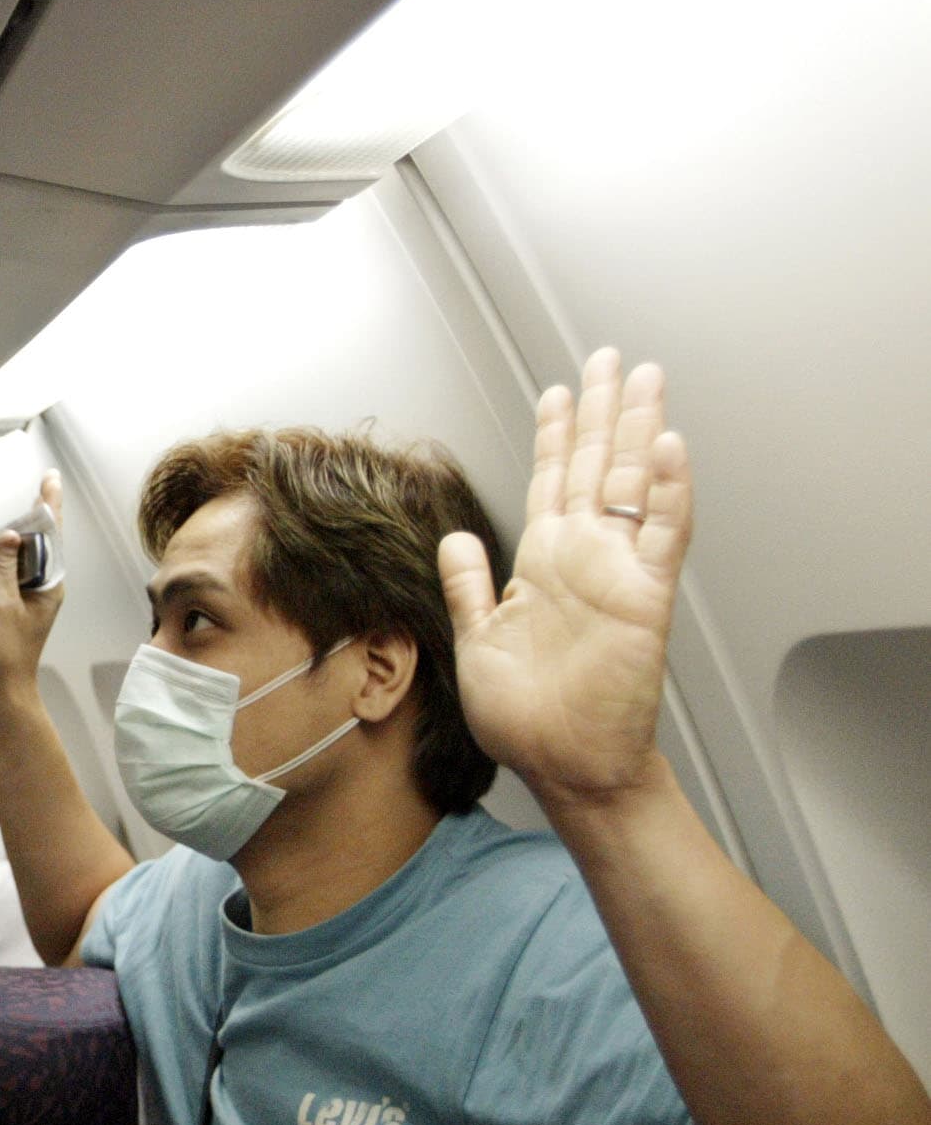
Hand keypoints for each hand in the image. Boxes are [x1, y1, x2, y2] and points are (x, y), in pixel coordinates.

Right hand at [0, 471, 66, 697]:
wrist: (1, 683)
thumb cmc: (6, 650)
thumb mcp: (2, 603)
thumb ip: (4, 566)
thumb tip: (9, 535)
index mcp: (50, 586)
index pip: (52, 537)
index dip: (50, 507)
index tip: (51, 482)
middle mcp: (45, 587)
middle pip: (45, 542)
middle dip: (42, 514)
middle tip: (43, 485)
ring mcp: (32, 595)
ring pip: (29, 555)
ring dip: (24, 534)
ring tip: (26, 509)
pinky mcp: (16, 603)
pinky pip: (16, 570)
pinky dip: (9, 555)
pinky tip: (4, 547)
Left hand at [440, 349, 690, 811]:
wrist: (564, 765)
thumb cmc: (527, 716)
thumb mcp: (477, 639)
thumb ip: (468, 585)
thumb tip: (456, 537)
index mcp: (542, 565)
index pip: (552, 482)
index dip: (555, 435)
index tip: (559, 391)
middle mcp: (583, 559)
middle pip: (596, 467)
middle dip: (603, 411)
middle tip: (612, 359)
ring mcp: (618, 574)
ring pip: (633, 485)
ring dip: (639, 431)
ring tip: (646, 380)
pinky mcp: (645, 599)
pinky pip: (662, 536)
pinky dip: (667, 491)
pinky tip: (668, 447)